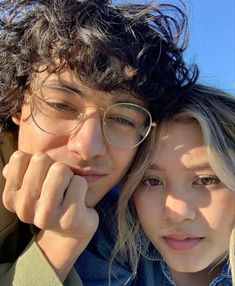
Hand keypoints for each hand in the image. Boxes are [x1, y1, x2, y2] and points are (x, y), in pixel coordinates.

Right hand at [2, 150, 98, 279]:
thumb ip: (22, 168)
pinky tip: (79, 199)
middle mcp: (24, 208)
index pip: (19, 158)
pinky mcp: (69, 219)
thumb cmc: (51, 198)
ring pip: (60, 169)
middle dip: (54, 166)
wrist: (70, 230)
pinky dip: (82, 185)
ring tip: (68, 190)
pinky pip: (78, 182)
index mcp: (10, 197)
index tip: (42, 177)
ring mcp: (46, 216)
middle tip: (59, 184)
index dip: (36, 162)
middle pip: (41, 159)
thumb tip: (19, 155)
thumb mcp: (32, 183)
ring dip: (69, 175)